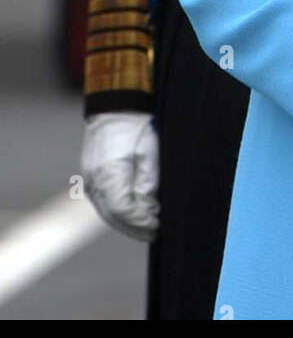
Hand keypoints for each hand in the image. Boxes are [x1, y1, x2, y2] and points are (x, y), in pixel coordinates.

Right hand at [81, 112, 159, 241]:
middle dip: (134, 227)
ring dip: (125, 221)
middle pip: (112, 215)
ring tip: (145, 225)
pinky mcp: (90, 174)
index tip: (157, 226)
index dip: (140, 222)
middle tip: (154, 232)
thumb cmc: (137, 126)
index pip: (123, 210)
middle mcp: (94, 179)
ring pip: (105, 210)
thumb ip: (147, 186)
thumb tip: (148, 211)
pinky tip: (131, 211)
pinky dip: (116, 210)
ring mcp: (89, 177)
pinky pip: (102, 200)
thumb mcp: (150, 154)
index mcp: (109, 174)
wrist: (117, 105)